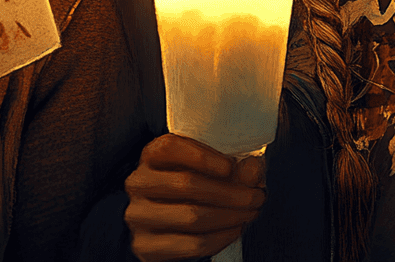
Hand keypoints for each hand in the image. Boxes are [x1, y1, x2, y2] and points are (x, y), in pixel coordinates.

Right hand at [125, 134, 266, 261]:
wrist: (174, 223)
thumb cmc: (199, 183)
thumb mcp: (217, 166)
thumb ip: (237, 165)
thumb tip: (253, 168)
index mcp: (153, 154)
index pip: (170, 148)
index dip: (202, 157)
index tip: (230, 166)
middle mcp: (139, 182)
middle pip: (186, 184)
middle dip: (230, 192)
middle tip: (256, 197)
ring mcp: (138, 215)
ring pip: (190, 216)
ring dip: (230, 216)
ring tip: (250, 212)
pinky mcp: (145, 245)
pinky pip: (190, 244)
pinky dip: (220, 237)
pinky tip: (235, 229)